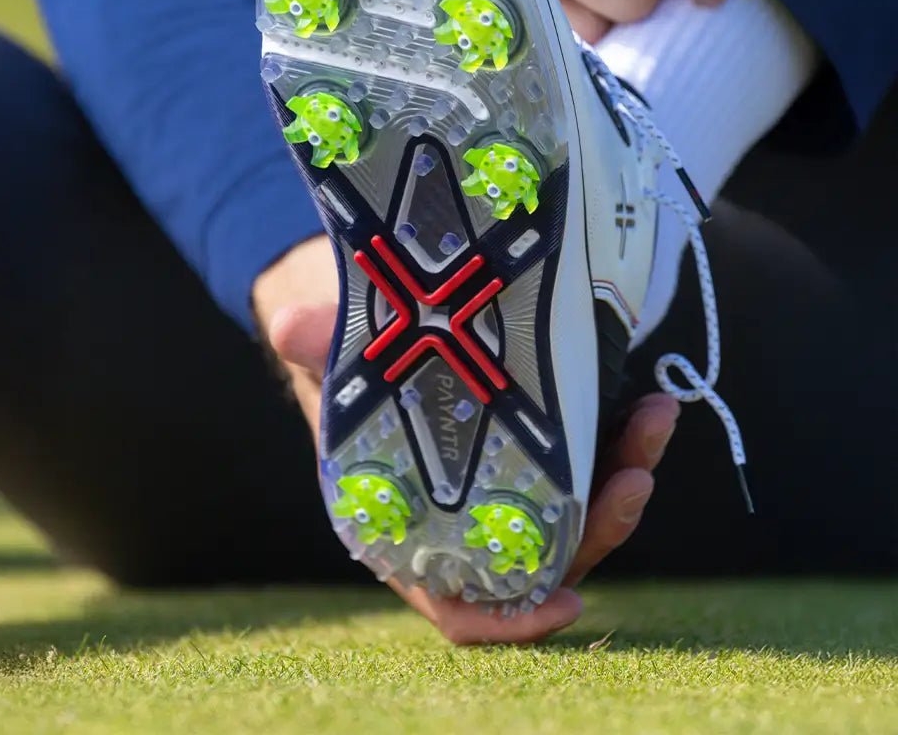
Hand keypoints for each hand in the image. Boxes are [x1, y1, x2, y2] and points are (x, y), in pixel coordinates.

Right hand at [255, 236, 679, 643]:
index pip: (458, 601)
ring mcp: (512, 483)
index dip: (510, 618)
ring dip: (626, 472)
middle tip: (632, 476)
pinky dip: (624, 439)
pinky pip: (593, 461)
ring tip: (652, 418)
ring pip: (581, 510)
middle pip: (543, 554)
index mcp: (410, 526)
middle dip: (598, 525)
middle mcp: (470, 519)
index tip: (565, 604)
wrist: (374, 331)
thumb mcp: (331, 357)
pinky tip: (646, 399)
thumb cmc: (347, 365)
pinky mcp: (544, 445)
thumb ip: (316, 348)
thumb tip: (291, 327)